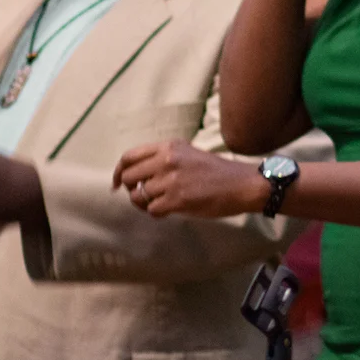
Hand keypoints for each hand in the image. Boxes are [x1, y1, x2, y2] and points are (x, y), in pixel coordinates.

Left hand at [113, 140, 269, 218]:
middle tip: (144, 196)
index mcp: (169, 146)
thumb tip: (136, 174)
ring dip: (146, 203)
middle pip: (129, 177)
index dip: (119, 172)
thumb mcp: (188, 153)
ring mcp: (171, 180)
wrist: (241, 184)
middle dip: (132, 190)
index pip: (129, 156)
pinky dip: (158, 213)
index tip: (118, 184)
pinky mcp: (177, 199)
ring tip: (162, 203)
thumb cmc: (216, 171)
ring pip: (139, 196)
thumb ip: (163, 158)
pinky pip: (152, 209)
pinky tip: (170, 210)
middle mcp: (167, 160)